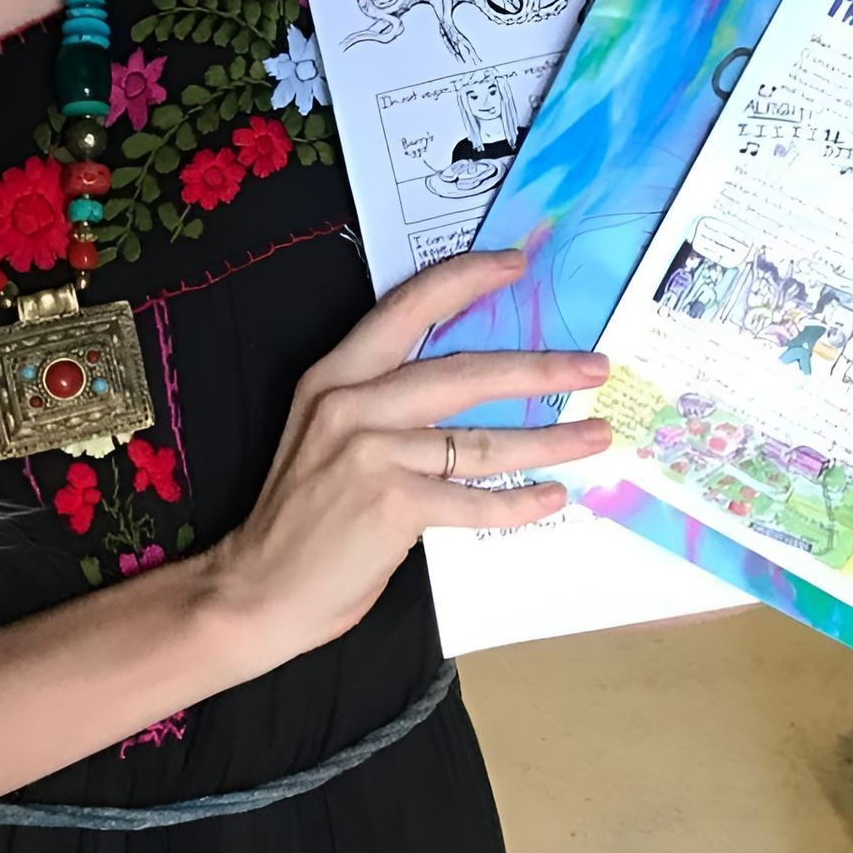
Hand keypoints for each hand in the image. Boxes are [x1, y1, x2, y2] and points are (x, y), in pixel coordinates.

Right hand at [203, 249, 610, 666]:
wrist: (256, 589)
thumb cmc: (302, 515)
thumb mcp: (329, 434)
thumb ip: (384, 403)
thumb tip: (472, 386)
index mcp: (336, 375)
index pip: (409, 307)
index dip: (466, 280)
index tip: (517, 263)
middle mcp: (352, 403)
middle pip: (464, 372)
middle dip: (540, 369)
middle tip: (595, 366)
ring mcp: (372, 453)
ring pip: (482, 441)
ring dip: (550, 441)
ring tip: (596, 436)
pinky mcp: (392, 504)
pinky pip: (474, 499)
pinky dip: (520, 502)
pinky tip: (552, 497)